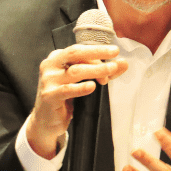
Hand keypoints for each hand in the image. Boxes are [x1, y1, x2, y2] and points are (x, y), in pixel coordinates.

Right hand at [26, 44, 127, 158]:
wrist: (46, 120)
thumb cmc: (65, 97)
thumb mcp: (83, 80)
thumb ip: (102, 71)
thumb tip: (123, 63)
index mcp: (57, 57)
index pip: (80, 50)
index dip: (98, 52)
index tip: (114, 56)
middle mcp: (50, 65)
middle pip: (75, 53)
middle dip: (97, 52)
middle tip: (115, 54)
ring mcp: (48, 80)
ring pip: (75, 71)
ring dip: (95, 70)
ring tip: (109, 73)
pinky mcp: (49, 95)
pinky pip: (67, 89)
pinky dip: (81, 88)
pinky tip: (92, 87)